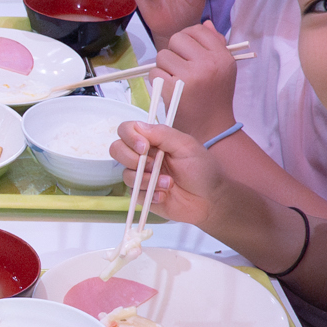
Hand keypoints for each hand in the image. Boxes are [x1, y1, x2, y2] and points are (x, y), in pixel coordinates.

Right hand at [107, 120, 223, 227]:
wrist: (209, 200)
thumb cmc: (202, 170)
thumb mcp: (186, 146)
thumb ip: (163, 134)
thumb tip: (138, 126)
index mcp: (154, 140)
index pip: (127, 130)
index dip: (130, 137)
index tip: (144, 147)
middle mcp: (144, 156)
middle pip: (117, 149)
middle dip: (131, 159)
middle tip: (151, 165)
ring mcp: (142, 176)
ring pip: (126, 174)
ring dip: (147, 180)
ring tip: (168, 184)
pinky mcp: (142, 194)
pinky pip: (134, 194)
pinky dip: (150, 194)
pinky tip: (164, 195)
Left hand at [153, 21, 239, 133]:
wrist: (211, 128)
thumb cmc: (215, 97)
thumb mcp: (224, 69)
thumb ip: (216, 44)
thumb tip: (205, 23)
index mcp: (222, 56)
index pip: (198, 30)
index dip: (188, 38)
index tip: (187, 51)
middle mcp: (208, 64)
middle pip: (177, 39)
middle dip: (174, 51)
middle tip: (179, 67)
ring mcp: (189, 76)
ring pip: (162, 56)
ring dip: (164, 67)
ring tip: (176, 80)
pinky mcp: (173, 89)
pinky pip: (154, 73)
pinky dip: (157, 80)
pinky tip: (169, 89)